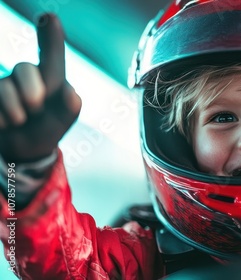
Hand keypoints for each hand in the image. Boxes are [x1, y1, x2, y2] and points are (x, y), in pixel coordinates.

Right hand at [0, 14, 80, 161]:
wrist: (24, 149)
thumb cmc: (47, 129)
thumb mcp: (62, 122)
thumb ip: (70, 109)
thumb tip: (73, 94)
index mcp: (50, 78)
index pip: (52, 55)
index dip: (50, 36)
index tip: (49, 17)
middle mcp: (26, 76)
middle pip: (25, 69)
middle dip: (32, 91)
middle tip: (36, 108)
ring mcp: (5, 85)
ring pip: (4, 89)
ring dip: (16, 112)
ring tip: (21, 122)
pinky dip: (1, 120)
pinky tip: (6, 126)